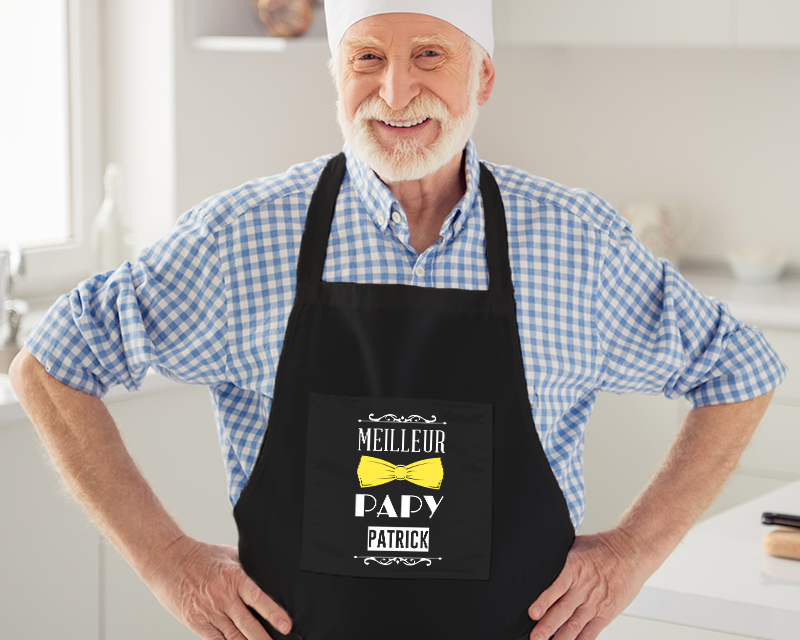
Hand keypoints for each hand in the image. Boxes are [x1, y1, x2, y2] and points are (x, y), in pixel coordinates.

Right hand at [143, 536, 292, 639]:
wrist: (168, 560)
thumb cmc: (200, 556)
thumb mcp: (229, 555)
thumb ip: (246, 569)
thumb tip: (265, 576)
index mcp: (234, 578)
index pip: (258, 598)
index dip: (273, 613)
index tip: (286, 626)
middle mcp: (223, 597)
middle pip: (247, 624)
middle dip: (263, 638)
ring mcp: (208, 611)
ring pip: (232, 636)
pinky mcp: (195, 622)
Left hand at [527, 529, 651, 639]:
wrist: (631, 551)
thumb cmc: (603, 547)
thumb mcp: (576, 545)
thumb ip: (559, 559)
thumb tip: (539, 559)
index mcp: (574, 569)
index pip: (556, 587)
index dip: (544, 601)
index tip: (532, 613)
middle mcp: (583, 588)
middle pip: (563, 610)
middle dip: (546, 626)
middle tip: (534, 637)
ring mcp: (595, 603)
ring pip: (575, 625)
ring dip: (561, 638)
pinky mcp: (606, 613)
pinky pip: (592, 631)